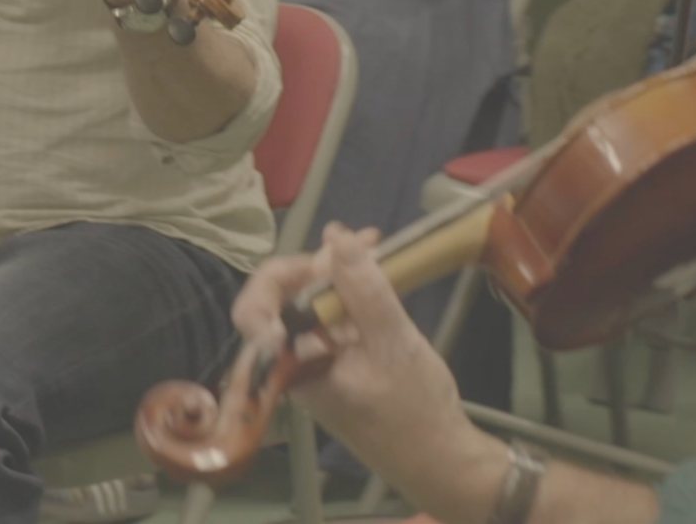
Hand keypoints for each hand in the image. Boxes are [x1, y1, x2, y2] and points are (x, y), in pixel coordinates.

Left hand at [233, 225, 490, 498]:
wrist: (440, 458)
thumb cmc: (415, 410)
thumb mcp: (394, 342)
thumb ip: (364, 290)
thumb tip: (335, 236)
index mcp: (290, 368)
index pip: (254, 311)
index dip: (283, 274)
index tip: (327, 257)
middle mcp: (291, 364)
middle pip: (283, 299)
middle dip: (319, 265)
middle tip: (365, 242)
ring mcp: (313, 362)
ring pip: (309, 304)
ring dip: (338, 273)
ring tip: (375, 247)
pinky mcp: (335, 360)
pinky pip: (329, 317)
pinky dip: (350, 294)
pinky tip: (377, 274)